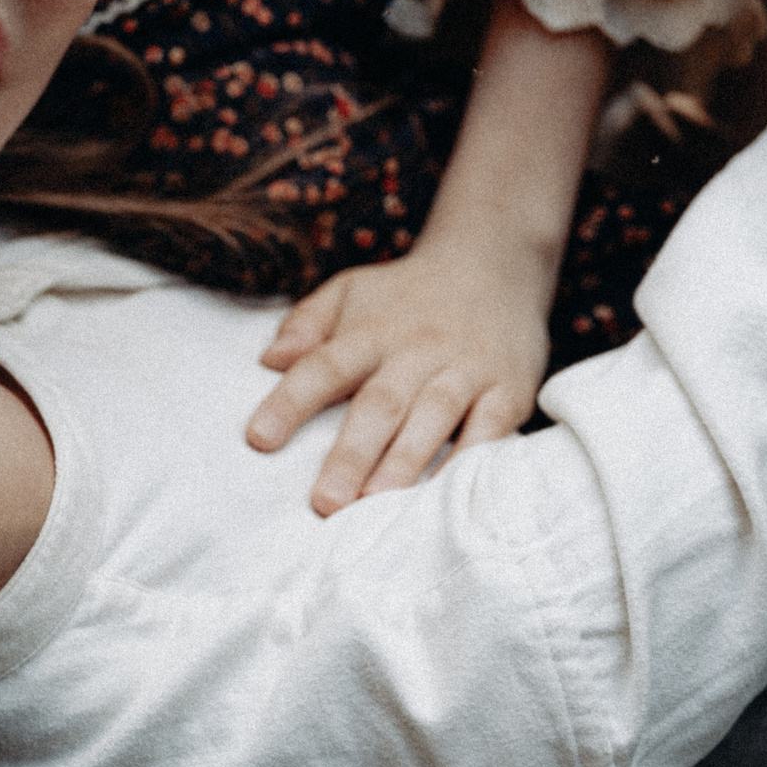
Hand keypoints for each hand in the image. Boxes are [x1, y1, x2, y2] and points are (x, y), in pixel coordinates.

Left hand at [246, 238, 549, 513]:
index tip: (259, 439)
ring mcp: (466, 370)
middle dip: (351, 455)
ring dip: (405, 464)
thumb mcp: (351, 291)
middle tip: (325, 503)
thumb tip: (269, 361)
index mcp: (371, 331)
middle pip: (380, 403)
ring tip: (376, 504)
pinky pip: (491, 428)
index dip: (291, 401)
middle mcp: (417, 350)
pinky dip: (471, 460)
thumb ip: (307, 323)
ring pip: (433, 418)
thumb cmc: (406, 294)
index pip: (324, 365)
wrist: (494, 262)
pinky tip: (447, 495)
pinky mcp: (508, 390)